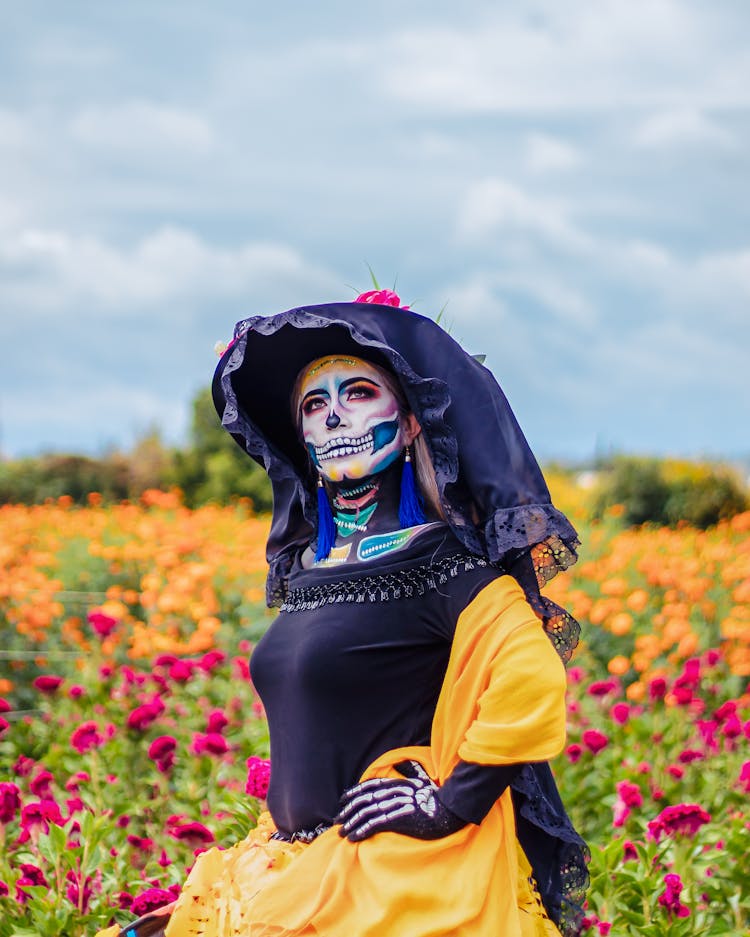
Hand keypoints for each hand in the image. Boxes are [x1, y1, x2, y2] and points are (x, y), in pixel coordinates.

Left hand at [334, 760, 466, 842]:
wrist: (449, 811)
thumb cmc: (437, 800)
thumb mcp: (423, 782)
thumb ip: (411, 774)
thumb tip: (404, 765)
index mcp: (398, 783)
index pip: (370, 786)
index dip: (355, 792)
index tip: (343, 800)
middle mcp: (394, 792)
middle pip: (365, 799)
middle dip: (349, 809)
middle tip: (338, 819)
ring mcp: (395, 804)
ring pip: (367, 812)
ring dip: (352, 822)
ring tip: (342, 832)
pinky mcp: (398, 818)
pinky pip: (374, 824)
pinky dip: (361, 830)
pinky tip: (353, 837)